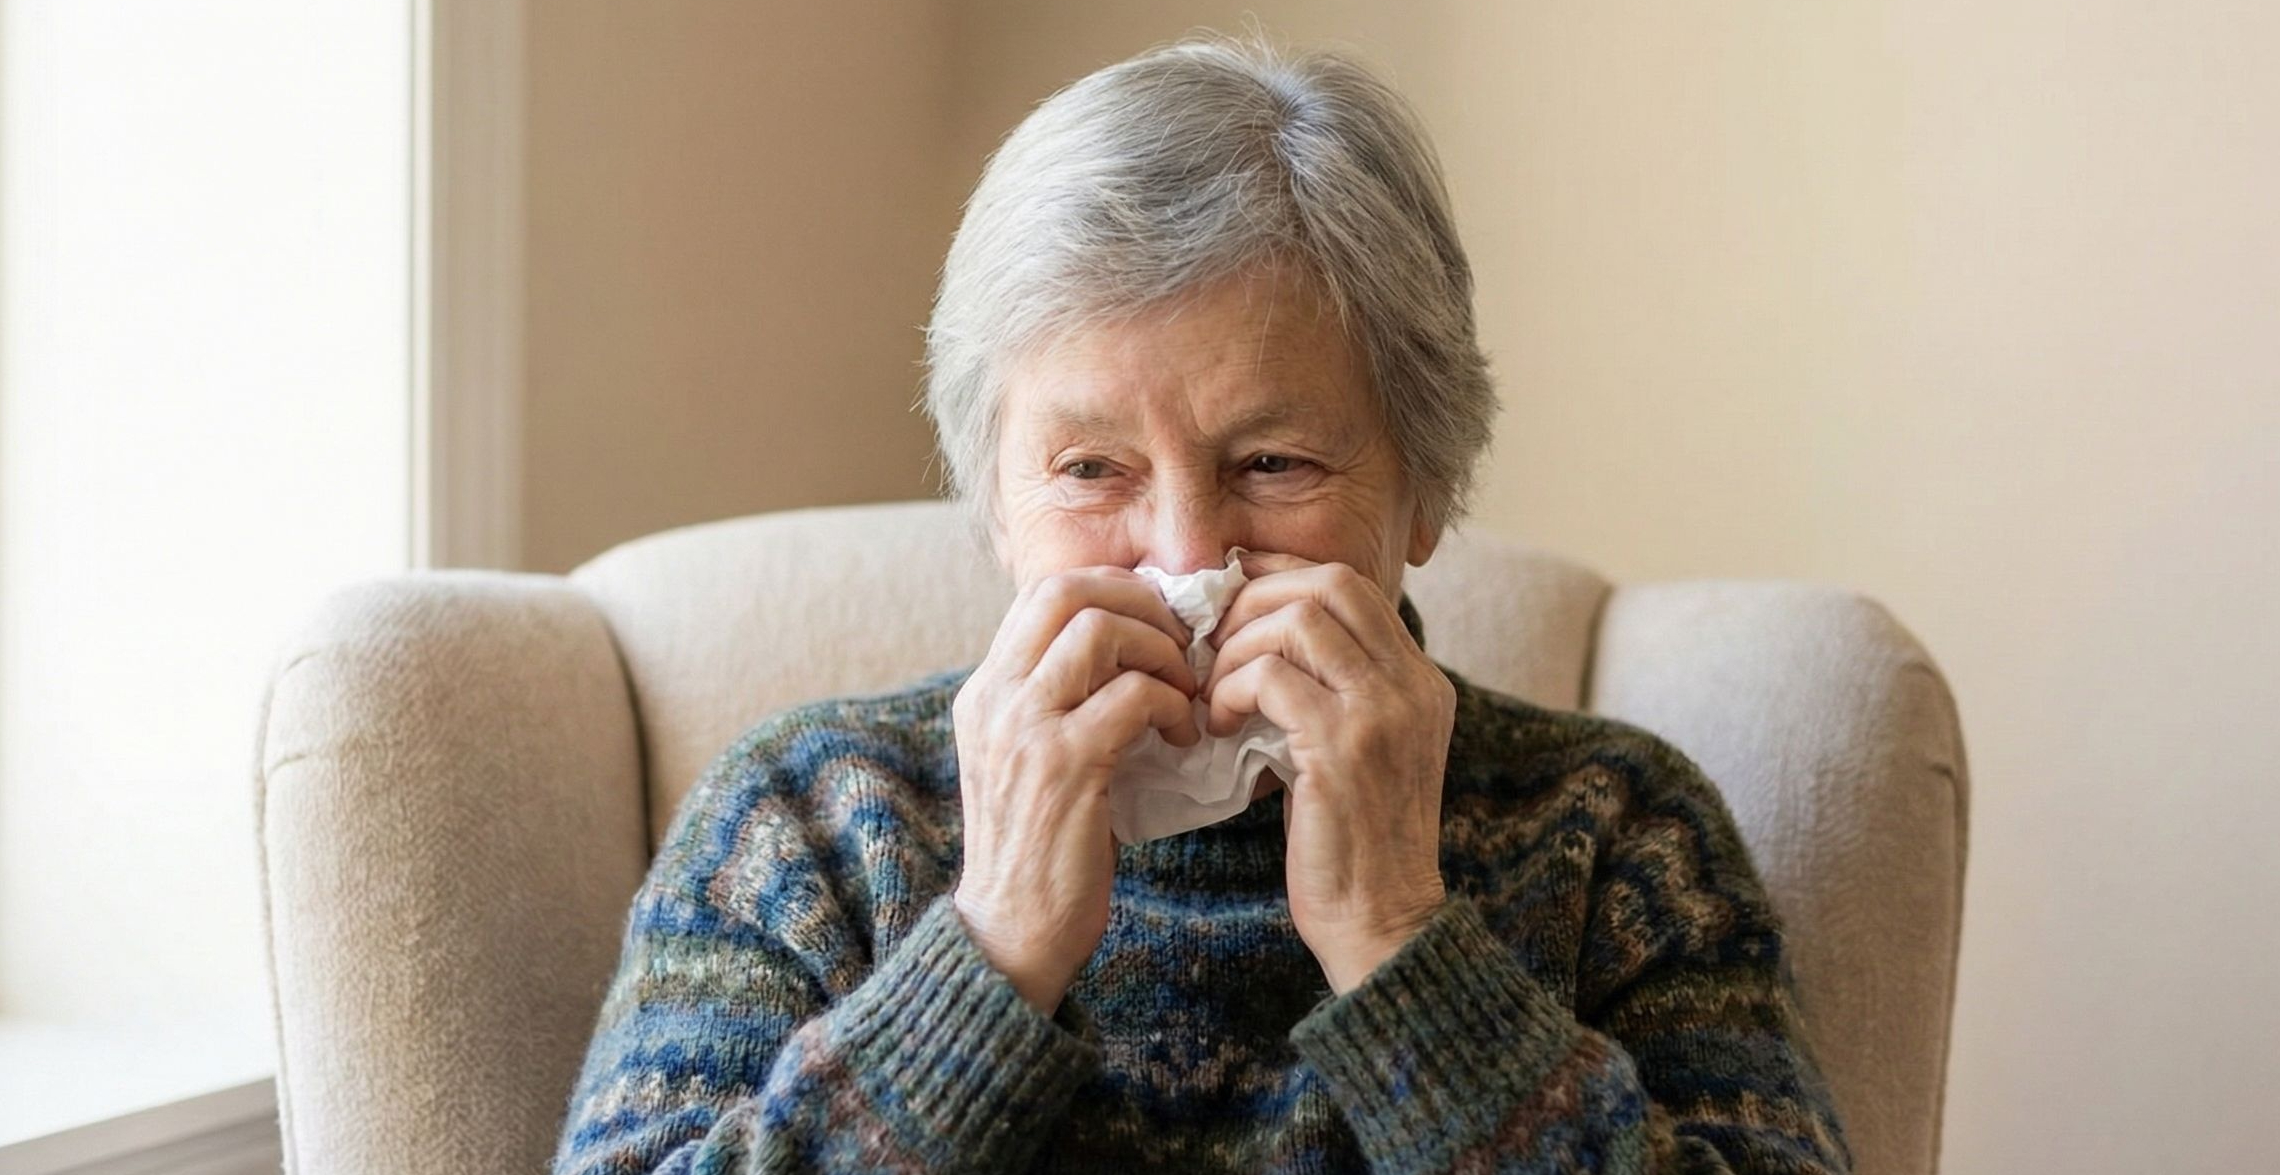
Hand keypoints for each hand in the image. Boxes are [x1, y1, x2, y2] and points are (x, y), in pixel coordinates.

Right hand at [951, 568, 1201, 1013]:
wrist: (1009, 933)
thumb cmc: (1037, 851)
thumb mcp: (1029, 761)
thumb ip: (1059, 704)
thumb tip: (1128, 654)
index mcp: (985, 690)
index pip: (1044, 591)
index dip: (1114, 589)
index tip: (1160, 623)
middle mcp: (994, 697)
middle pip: (1068, 590)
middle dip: (1141, 603)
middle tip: (1183, 644)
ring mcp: (1023, 727)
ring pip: (1101, 629)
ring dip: (1161, 651)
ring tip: (1186, 692)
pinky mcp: (1063, 765)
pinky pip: (1132, 696)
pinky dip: (1173, 705)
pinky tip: (1184, 737)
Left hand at [1204, 552, 1454, 993]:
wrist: (1382, 925)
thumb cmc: (1352, 846)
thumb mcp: (1356, 752)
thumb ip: (1329, 692)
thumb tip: (1254, 636)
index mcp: (1419, 681)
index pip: (1349, 584)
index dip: (1280, 577)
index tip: (1230, 602)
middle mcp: (1412, 685)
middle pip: (1327, 583)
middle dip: (1253, 601)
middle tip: (1210, 644)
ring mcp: (1384, 712)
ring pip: (1296, 620)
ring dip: (1236, 647)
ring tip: (1212, 692)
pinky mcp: (1344, 746)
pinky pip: (1270, 678)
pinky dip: (1230, 690)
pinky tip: (1217, 725)